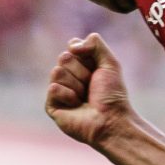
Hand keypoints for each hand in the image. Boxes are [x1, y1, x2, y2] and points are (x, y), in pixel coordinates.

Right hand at [43, 33, 135, 151]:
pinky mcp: (52, 105)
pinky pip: (53, 88)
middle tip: (91, 86)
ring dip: (76, 85)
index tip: (96, 68)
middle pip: (64, 57)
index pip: (72, 47)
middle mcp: (68, 76)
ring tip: (84, 98)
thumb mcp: (110, 63)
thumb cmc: (112, 95)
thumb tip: (71, 45)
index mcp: (81, 66)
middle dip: (81, 71)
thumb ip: (95, 44)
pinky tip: (76, 106)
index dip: (84, 54)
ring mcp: (59, 90)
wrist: (111, 120)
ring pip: (57, 72)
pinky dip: (68, 96)